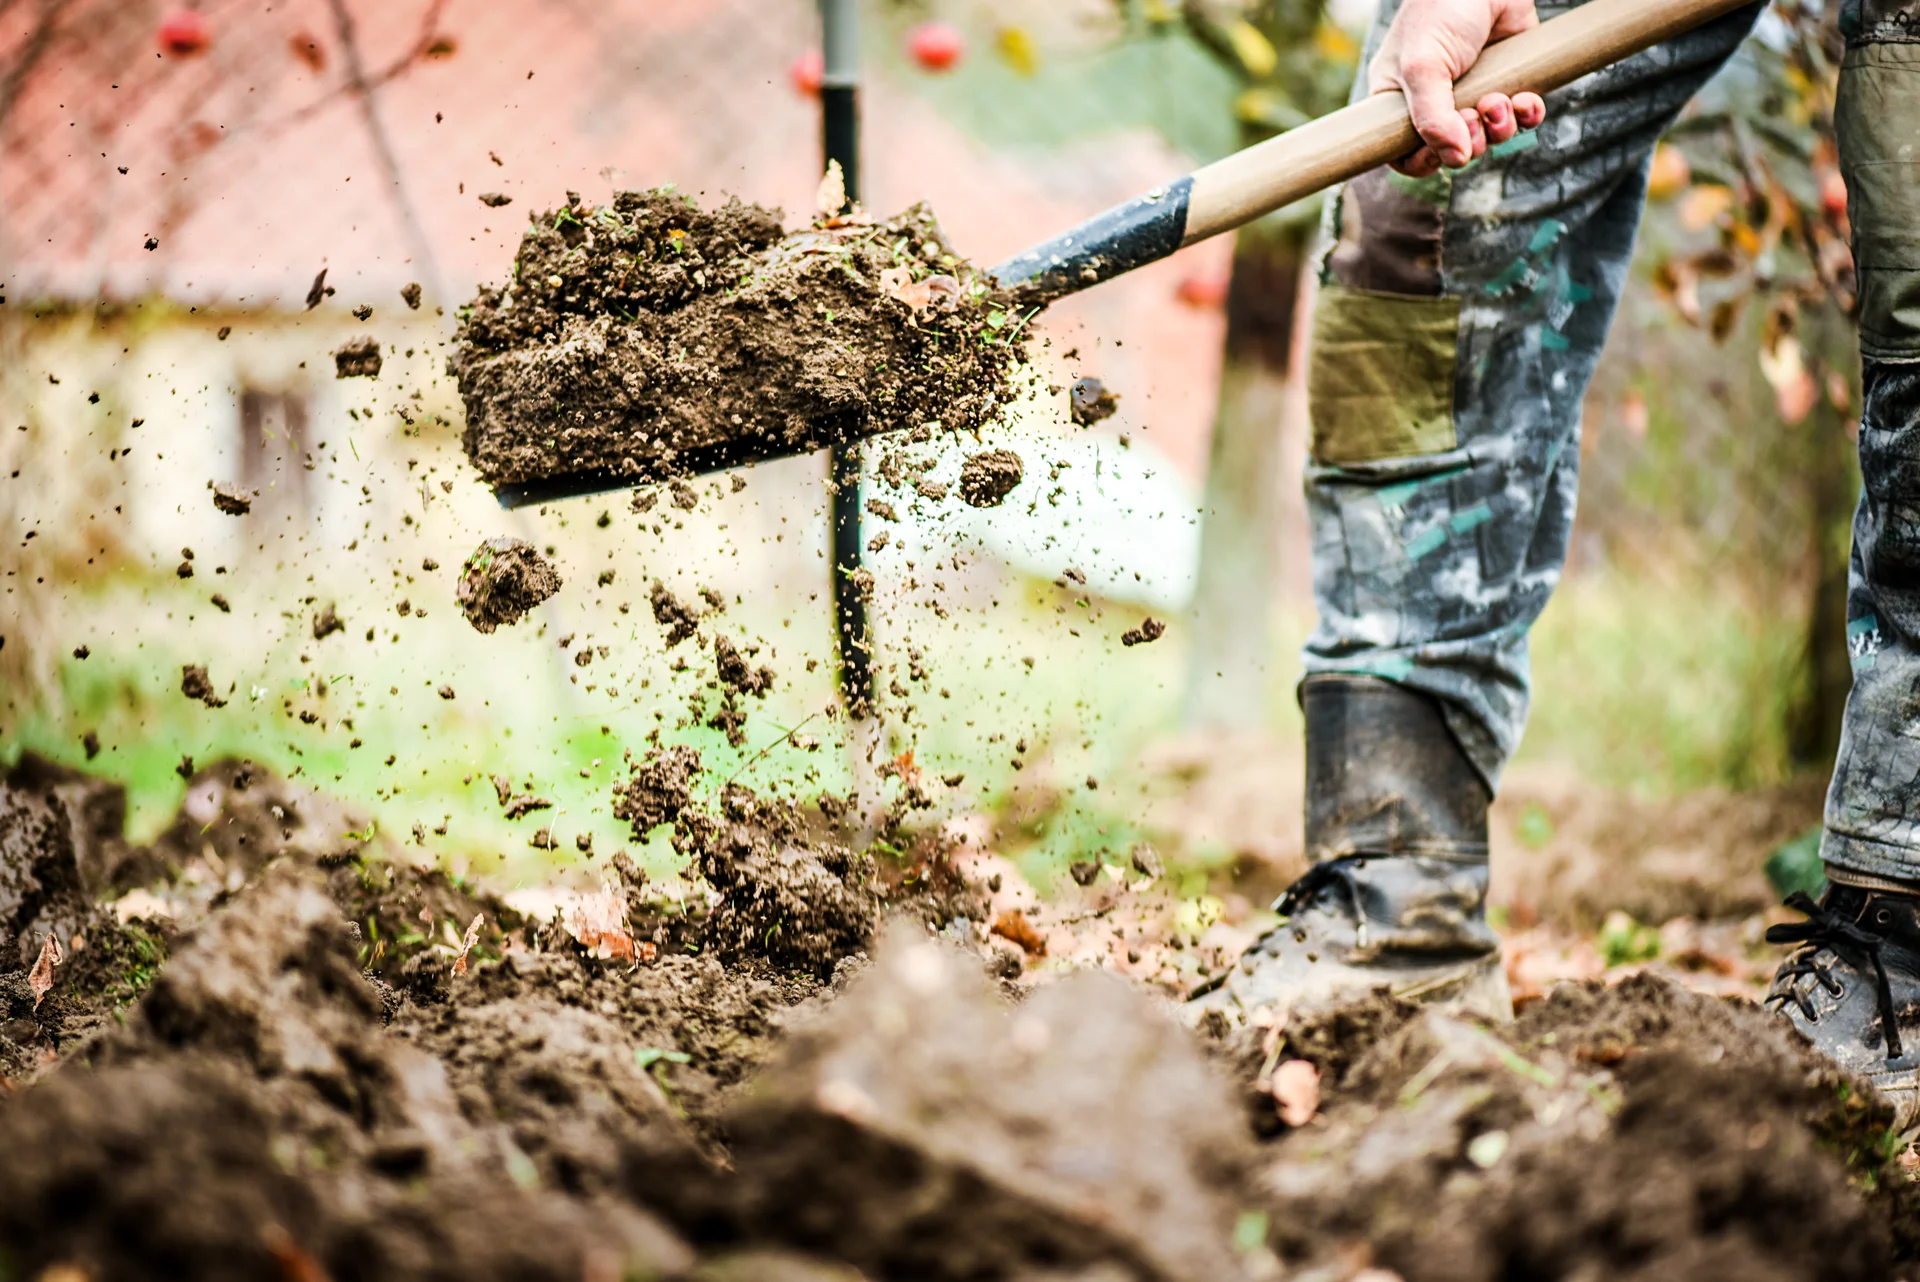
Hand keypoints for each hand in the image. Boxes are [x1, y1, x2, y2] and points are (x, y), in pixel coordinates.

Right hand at [1367, 0, 1546, 176]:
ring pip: (1491, 138)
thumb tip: (1457, 159)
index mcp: (1401, 100)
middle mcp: (1437, 102)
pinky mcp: (1510, 81)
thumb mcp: (1423, 67)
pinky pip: (1523, 118)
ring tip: (1499, 100)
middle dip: (1471, 141)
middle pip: (1454, 151)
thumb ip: (1432, 119)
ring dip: (1500, 128)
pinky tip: (1526, 99)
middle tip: (1475, 116)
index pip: (1404, 153)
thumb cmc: (1441, 12)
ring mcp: (1475, 92)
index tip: (1439, 154)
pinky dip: (1528, 115)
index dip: (1422, 162)